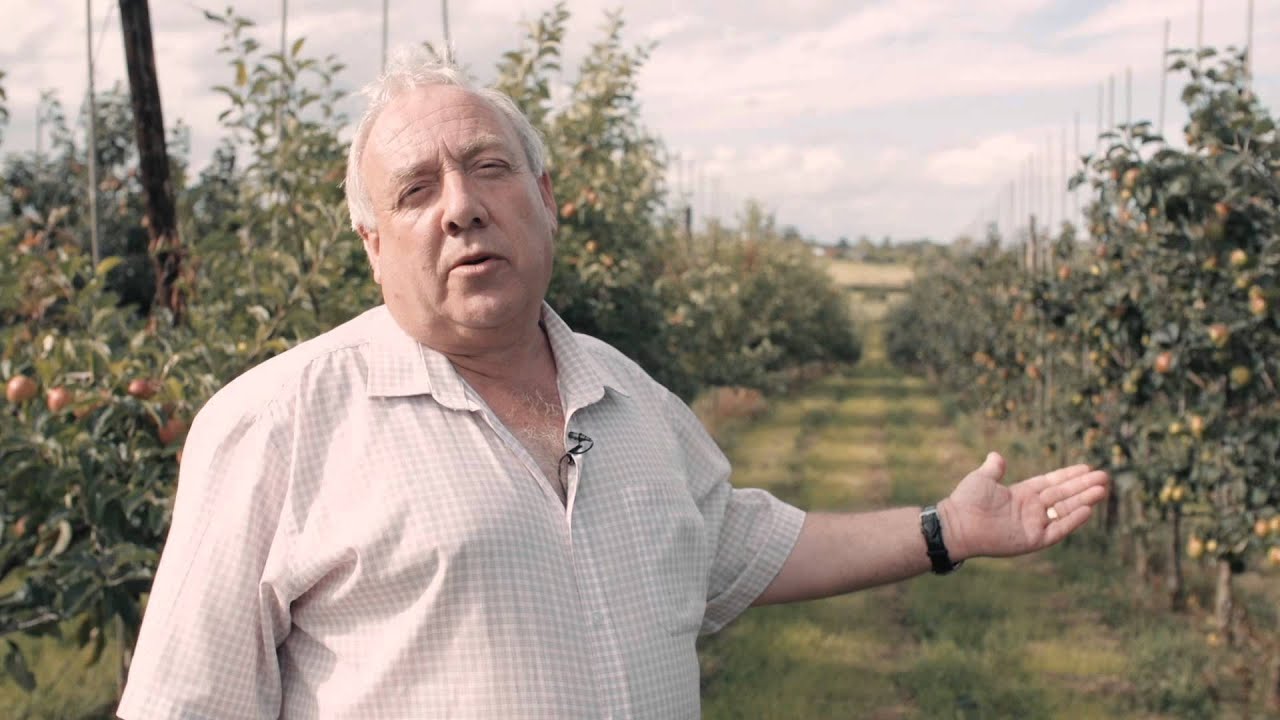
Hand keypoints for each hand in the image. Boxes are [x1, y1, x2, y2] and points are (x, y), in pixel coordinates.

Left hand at [936, 452, 1108, 560]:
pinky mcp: (1033, 539)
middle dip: (1083, 486)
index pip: (1052, 483)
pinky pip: (1057, 529)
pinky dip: (1072, 520)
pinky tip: (1087, 509)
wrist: (957, 524)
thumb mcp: (982, 478)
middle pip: (1063, 495)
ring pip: (1064, 510)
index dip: (1069, 476)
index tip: (1087, 467)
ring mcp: (1033, 524)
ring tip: (1102, 490)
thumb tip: (997, 455)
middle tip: (1105, 477)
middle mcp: (1031, 509)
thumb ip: (993, 468)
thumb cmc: (966, 501)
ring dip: (1083, 500)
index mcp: (1022, 494)